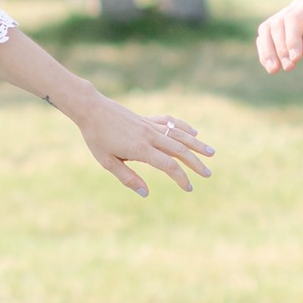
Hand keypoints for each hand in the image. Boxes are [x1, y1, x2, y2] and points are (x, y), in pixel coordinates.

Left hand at [0, 26, 212, 198]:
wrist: (91, 109)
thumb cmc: (96, 138)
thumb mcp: (107, 162)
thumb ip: (128, 178)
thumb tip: (146, 193)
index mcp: (140, 149)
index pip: (168, 165)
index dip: (181, 178)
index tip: (188, 187)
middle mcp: (149, 136)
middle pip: (179, 150)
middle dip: (196, 163)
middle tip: (208, 174)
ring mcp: (149, 125)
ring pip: (179, 135)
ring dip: (196, 144)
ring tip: (211, 152)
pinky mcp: (147, 119)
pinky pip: (169, 122)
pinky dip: (183, 126)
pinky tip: (193, 132)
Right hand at [255, 0, 302, 73]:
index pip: (294, 18)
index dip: (291, 38)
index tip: (295, 59)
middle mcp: (297, 7)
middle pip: (277, 23)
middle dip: (279, 47)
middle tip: (289, 67)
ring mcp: (287, 14)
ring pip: (267, 28)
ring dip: (267, 50)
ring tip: (273, 69)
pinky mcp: (281, 26)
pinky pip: (266, 36)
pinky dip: (266, 51)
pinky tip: (270, 66)